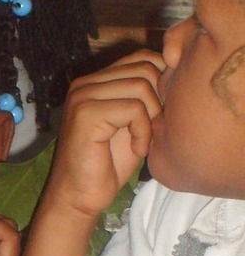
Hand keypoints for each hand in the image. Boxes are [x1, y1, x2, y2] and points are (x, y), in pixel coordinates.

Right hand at [47, 51, 164, 220]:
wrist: (80, 198)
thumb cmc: (108, 165)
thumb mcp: (133, 123)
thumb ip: (145, 96)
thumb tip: (174, 70)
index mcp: (95, 81)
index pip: (142, 58)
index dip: (162, 82)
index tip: (160, 116)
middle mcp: (84, 84)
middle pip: (144, 69)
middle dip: (159, 101)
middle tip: (154, 131)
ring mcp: (82, 97)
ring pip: (141, 86)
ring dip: (152, 118)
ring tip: (144, 142)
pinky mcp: (85, 115)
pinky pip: (133, 108)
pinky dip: (143, 131)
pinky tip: (137, 150)